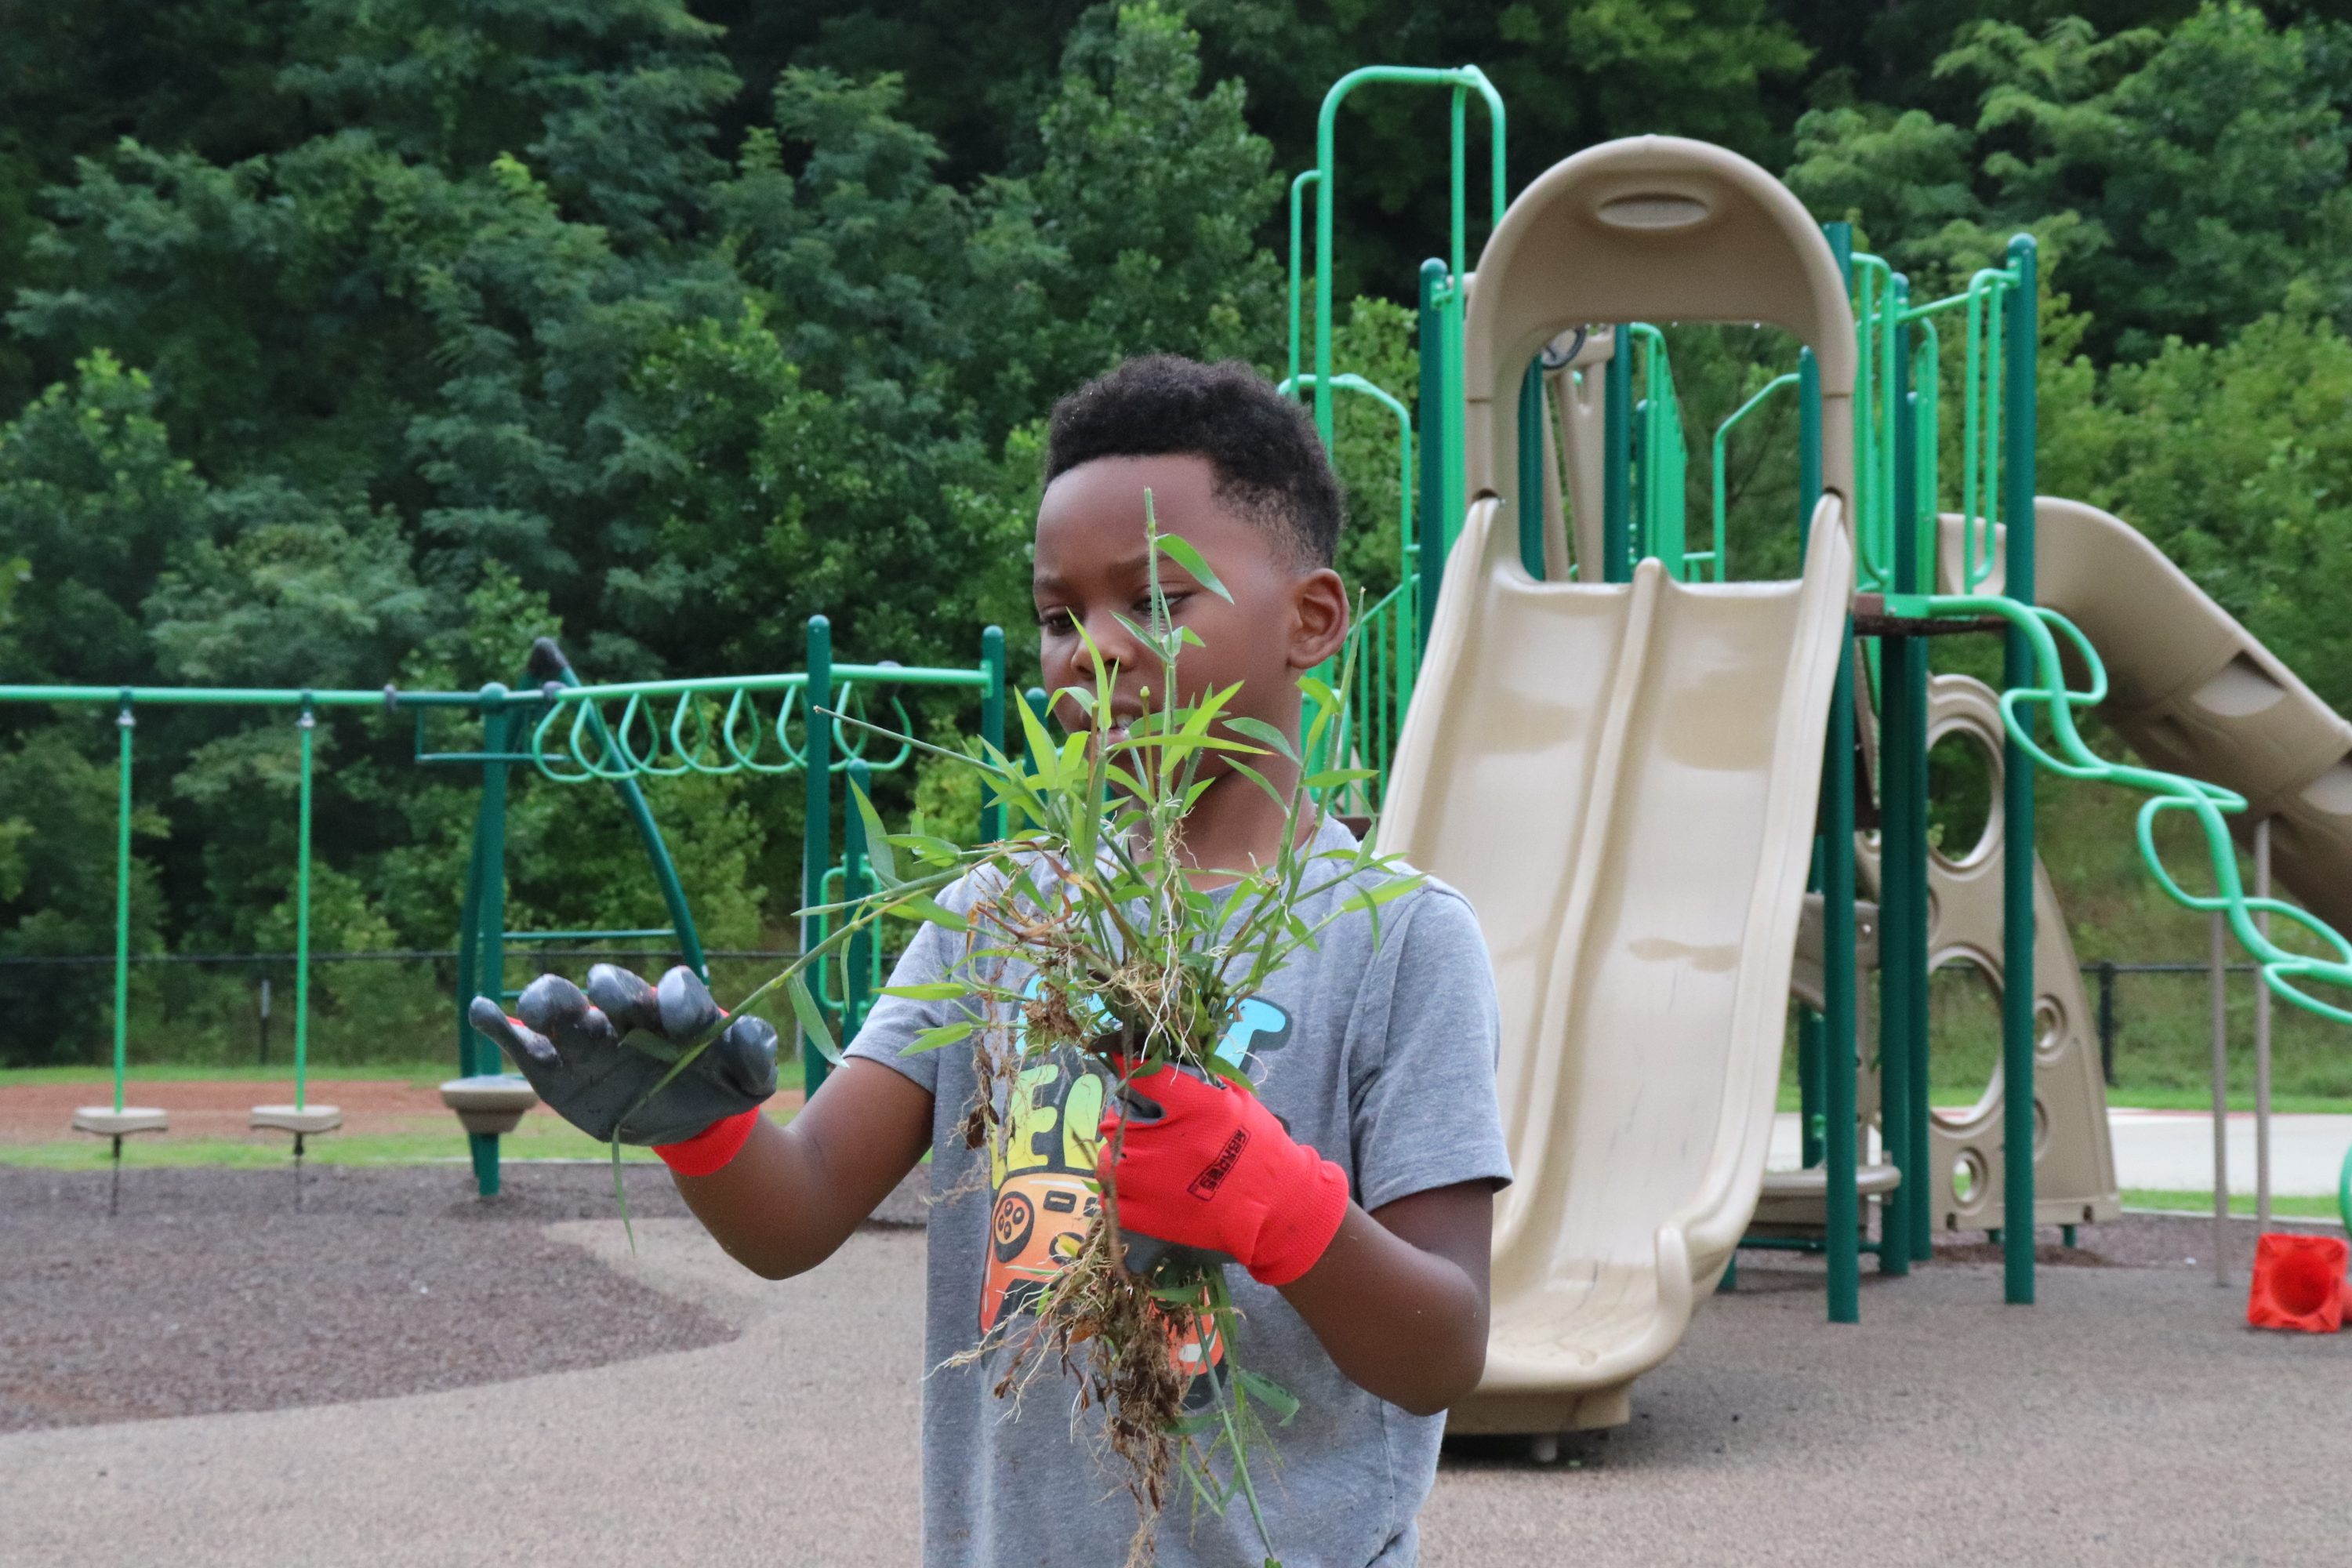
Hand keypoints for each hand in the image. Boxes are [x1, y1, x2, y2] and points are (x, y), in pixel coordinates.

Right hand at [468, 964, 776, 1146]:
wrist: (687, 1119)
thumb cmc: (718, 1084)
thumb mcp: (749, 1077)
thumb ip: (754, 1054)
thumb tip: (749, 1033)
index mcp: (676, 1012)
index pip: (675, 989)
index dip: (678, 1000)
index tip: (683, 1025)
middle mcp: (629, 1015)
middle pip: (612, 986)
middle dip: (610, 990)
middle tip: (606, 1004)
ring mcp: (588, 1039)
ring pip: (562, 1006)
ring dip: (550, 1003)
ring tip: (539, 1014)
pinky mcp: (555, 1069)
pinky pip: (522, 1043)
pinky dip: (498, 1026)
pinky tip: (481, 1012)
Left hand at [1097, 1063, 1349, 1286]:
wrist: (1276, 1207)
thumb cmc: (1260, 1148)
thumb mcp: (1237, 1099)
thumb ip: (1196, 1080)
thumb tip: (1158, 1062)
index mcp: (1197, 1108)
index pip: (1142, 1075)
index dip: (1130, 1068)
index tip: (1127, 1067)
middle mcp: (1167, 1142)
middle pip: (1117, 1117)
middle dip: (1129, 1118)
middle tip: (1151, 1128)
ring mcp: (1150, 1183)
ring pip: (1107, 1159)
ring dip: (1122, 1156)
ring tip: (1147, 1161)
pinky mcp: (1145, 1217)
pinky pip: (1110, 1199)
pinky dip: (1119, 1193)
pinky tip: (1140, 1188)